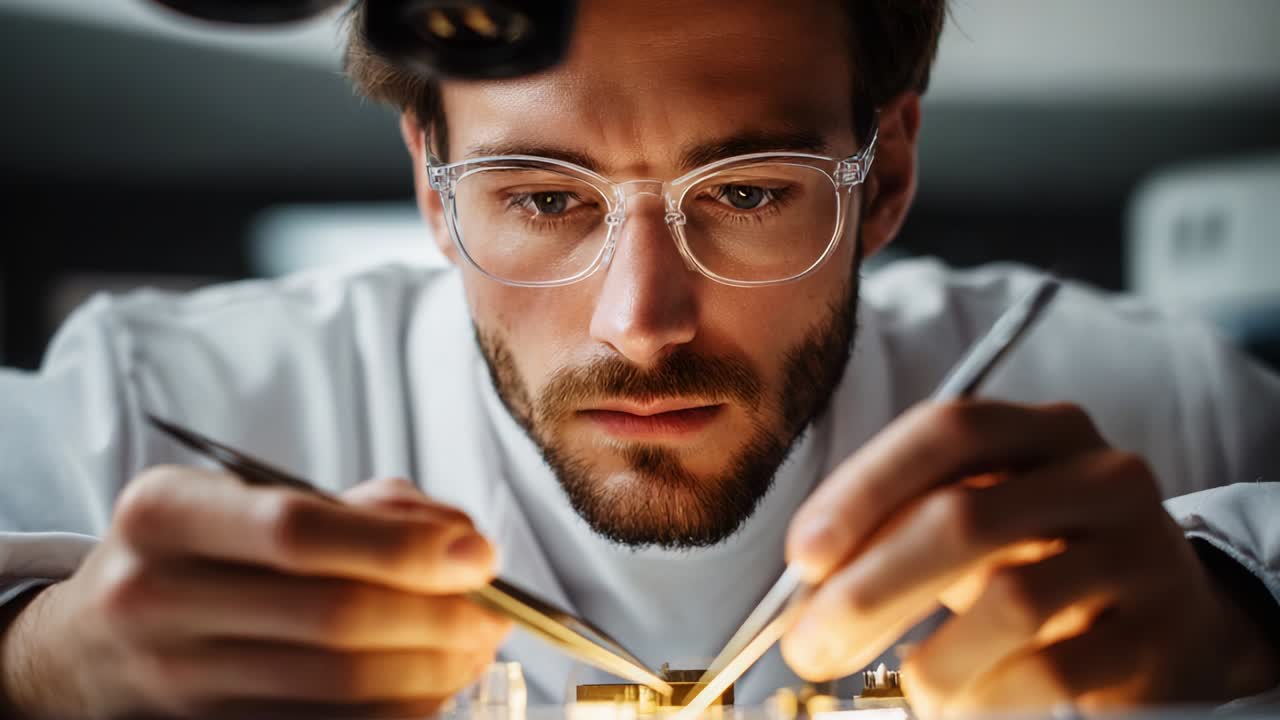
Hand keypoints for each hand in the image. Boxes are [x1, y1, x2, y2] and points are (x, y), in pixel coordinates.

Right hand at [0, 469, 510, 718]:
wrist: (96, 642)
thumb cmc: (202, 553)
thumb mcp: (254, 500)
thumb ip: (365, 509)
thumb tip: (461, 542)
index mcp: (166, 513)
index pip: (298, 531)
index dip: (403, 547)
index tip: (478, 555)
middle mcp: (153, 598)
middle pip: (332, 618)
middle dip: (439, 616)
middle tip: (494, 609)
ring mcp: (174, 681)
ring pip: (340, 687)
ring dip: (434, 670)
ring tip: (476, 645)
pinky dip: (400, 708)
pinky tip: (433, 682)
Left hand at [782, 400, 1279, 716]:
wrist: (1169, 620)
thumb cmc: (1043, 563)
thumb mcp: (979, 522)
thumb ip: (900, 530)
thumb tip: (807, 588)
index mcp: (1044, 431)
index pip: (946, 432)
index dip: (862, 491)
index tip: (804, 558)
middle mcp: (1101, 476)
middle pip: (963, 516)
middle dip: (868, 590)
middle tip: (810, 647)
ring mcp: (1141, 553)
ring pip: (1009, 599)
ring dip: (931, 659)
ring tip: (912, 688)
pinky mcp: (1161, 635)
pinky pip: (1053, 671)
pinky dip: (988, 696)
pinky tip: (965, 703)